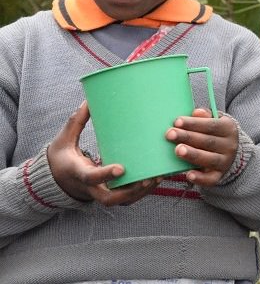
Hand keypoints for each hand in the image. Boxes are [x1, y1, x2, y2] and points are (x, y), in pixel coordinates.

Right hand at [46, 102, 160, 205]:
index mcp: (78, 173)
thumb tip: (89, 100)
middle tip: (148, 178)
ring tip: (159, 177)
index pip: (91, 177)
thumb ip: (77, 121)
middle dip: (130, 191)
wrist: (58, 179)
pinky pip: (127, 199)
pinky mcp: (109, 194)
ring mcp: (100, 193)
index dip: (105, 175)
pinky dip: (142, 193)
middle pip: (110, 199)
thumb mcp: (64, 139)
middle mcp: (90, 188)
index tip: (121, 169)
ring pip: (122, 202)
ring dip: (141, 193)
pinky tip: (158, 179)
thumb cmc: (62, 156)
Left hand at [166, 108, 238, 185]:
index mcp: (228, 129)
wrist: (230, 153)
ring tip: (178, 150)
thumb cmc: (214, 134)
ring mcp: (225, 162)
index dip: (194, 123)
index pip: (211, 125)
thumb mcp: (214, 121)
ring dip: (193, 154)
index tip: (177, 121)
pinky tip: (189, 175)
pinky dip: (200, 178)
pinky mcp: (219, 175)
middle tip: (170, 134)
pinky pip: (211, 179)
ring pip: (209, 159)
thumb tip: (197, 112)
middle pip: (208, 141)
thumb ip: (205, 116)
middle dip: (188, 137)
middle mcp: (229, 146)